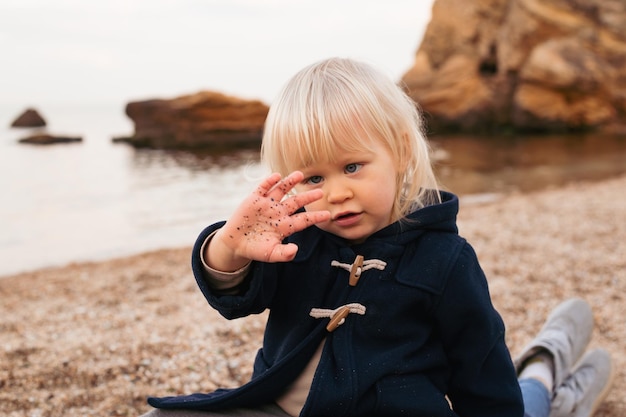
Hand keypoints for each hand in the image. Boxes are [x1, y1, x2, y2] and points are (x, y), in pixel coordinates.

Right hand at [208, 171, 329, 269]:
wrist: (235, 243)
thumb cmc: (256, 249)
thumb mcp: (270, 254)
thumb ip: (284, 254)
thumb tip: (295, 250)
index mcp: (285, 225)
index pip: (304, 220)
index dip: (315, 217)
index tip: (328, 215)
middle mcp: (279, 212)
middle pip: (296, 202)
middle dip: (308, 197)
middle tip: (320, 192)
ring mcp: (267, 204)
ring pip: (281, 190)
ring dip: (290, 182)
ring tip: (299, 175)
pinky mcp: (254, 199)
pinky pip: (263, 188)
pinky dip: (269, 181)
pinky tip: (276, 176)